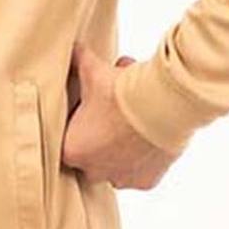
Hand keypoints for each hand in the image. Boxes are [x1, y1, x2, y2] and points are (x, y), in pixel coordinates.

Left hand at [62, 41, 179, 189]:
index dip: (78, 122)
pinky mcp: (146, 182)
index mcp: (72, 150)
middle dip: (100, 135)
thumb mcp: (93, 70)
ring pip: (116, 165)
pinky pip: (140, 171)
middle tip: (111, 112)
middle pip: (91, 155)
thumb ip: (78, 60)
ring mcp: (121, 178)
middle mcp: (93, 171)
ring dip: (120, 146)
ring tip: (131, 120)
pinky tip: (146, 134)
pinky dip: (143, 156)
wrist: (161, 105)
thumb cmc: (121, 92)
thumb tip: (72, 47)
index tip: (89, 109)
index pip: (67, 140)